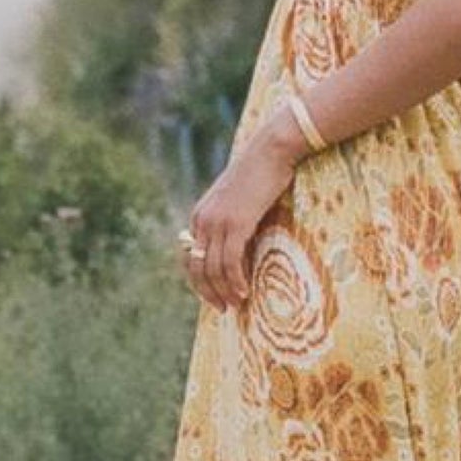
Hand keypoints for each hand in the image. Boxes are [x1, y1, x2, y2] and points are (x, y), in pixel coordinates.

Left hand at [178, 100, 310, 311]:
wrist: (271, 151)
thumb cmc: (261, 175)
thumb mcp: (239, 201)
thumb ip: (232, 222)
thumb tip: (239, 247)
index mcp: (199, 216)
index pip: (189, 257)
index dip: (199, 281)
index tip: (214, 296)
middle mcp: (202, 220)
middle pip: (196, 267)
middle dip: (208, 292)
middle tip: (224, 309)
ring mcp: (217, 222)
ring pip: (213, 268)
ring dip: (224, 291)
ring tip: (237, 305)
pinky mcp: (236, 224)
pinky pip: (230, 262)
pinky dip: (236, 281)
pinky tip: (244, 292)